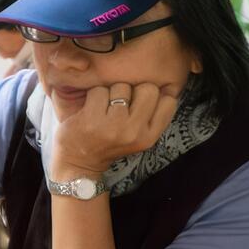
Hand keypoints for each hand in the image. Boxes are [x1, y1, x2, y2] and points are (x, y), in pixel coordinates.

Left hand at [50, 82, 177, 178]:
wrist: (79, 163)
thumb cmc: (109, 144)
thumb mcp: (138, 137)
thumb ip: (151, 116)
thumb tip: (166, 85)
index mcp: (149, 137)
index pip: (169, 101)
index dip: (154, 95)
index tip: (140, 101)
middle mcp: (134, 132)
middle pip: (147, 88)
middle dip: (133, 90)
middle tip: (120, 103)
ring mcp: (113, 126)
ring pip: (121, 86)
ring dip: (110, 92)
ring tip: (103, 108)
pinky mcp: (91, 120)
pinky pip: (98, 90)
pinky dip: (92, 95)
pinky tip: (89, 109)